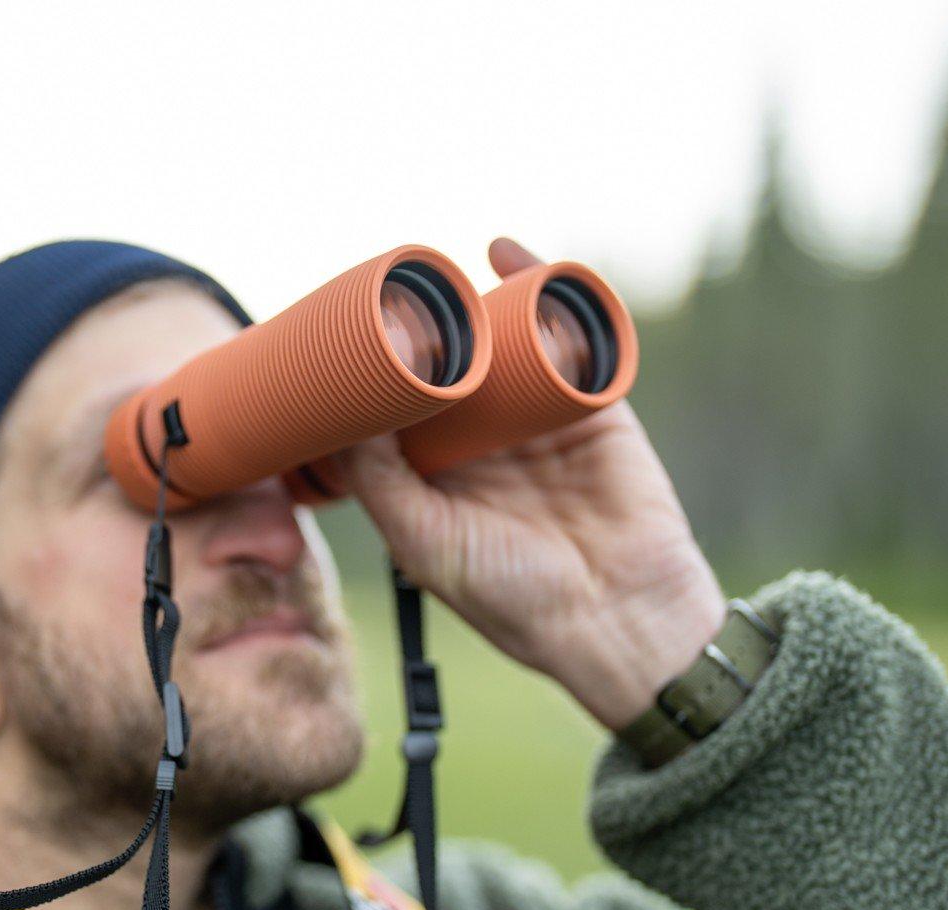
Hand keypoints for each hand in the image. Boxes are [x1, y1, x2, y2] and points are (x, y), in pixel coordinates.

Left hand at [338, 237, 725, 730]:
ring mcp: (536, 419)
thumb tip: (334, 417)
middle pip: (444, 365)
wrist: (621, 620)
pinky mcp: (591, 403)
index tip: (326, 328)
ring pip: (499, 343)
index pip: (390, 408)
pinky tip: (503, 251)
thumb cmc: (515, 599)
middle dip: (415, 326)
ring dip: (471, 301)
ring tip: (430, 266)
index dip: (363, 370)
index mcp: (436, 478)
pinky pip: (564, 335)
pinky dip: (540, 288)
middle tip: (377, 282)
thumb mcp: (425, 544)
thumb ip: (379, 484)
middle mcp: (482, 443)